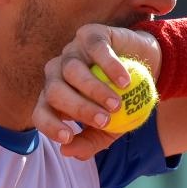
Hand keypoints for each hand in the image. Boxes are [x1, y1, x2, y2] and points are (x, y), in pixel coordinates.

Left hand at [33, 24, 161, 159]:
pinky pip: (96, 49)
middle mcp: (57, 73)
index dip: (49, 125)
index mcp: (56, 97)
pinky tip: (125, 81)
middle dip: (78, 109)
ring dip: (94, 90)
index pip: (40, 112)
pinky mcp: (90, 35)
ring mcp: (72, 52)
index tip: (69, 137)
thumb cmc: (123, 102)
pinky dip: (110, 66)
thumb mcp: (110, 128)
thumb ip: (89, 142)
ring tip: (117, 104)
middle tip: (104, 121)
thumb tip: (66, 152)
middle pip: (54, 91)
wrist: (146, 69)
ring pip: (72, 70)